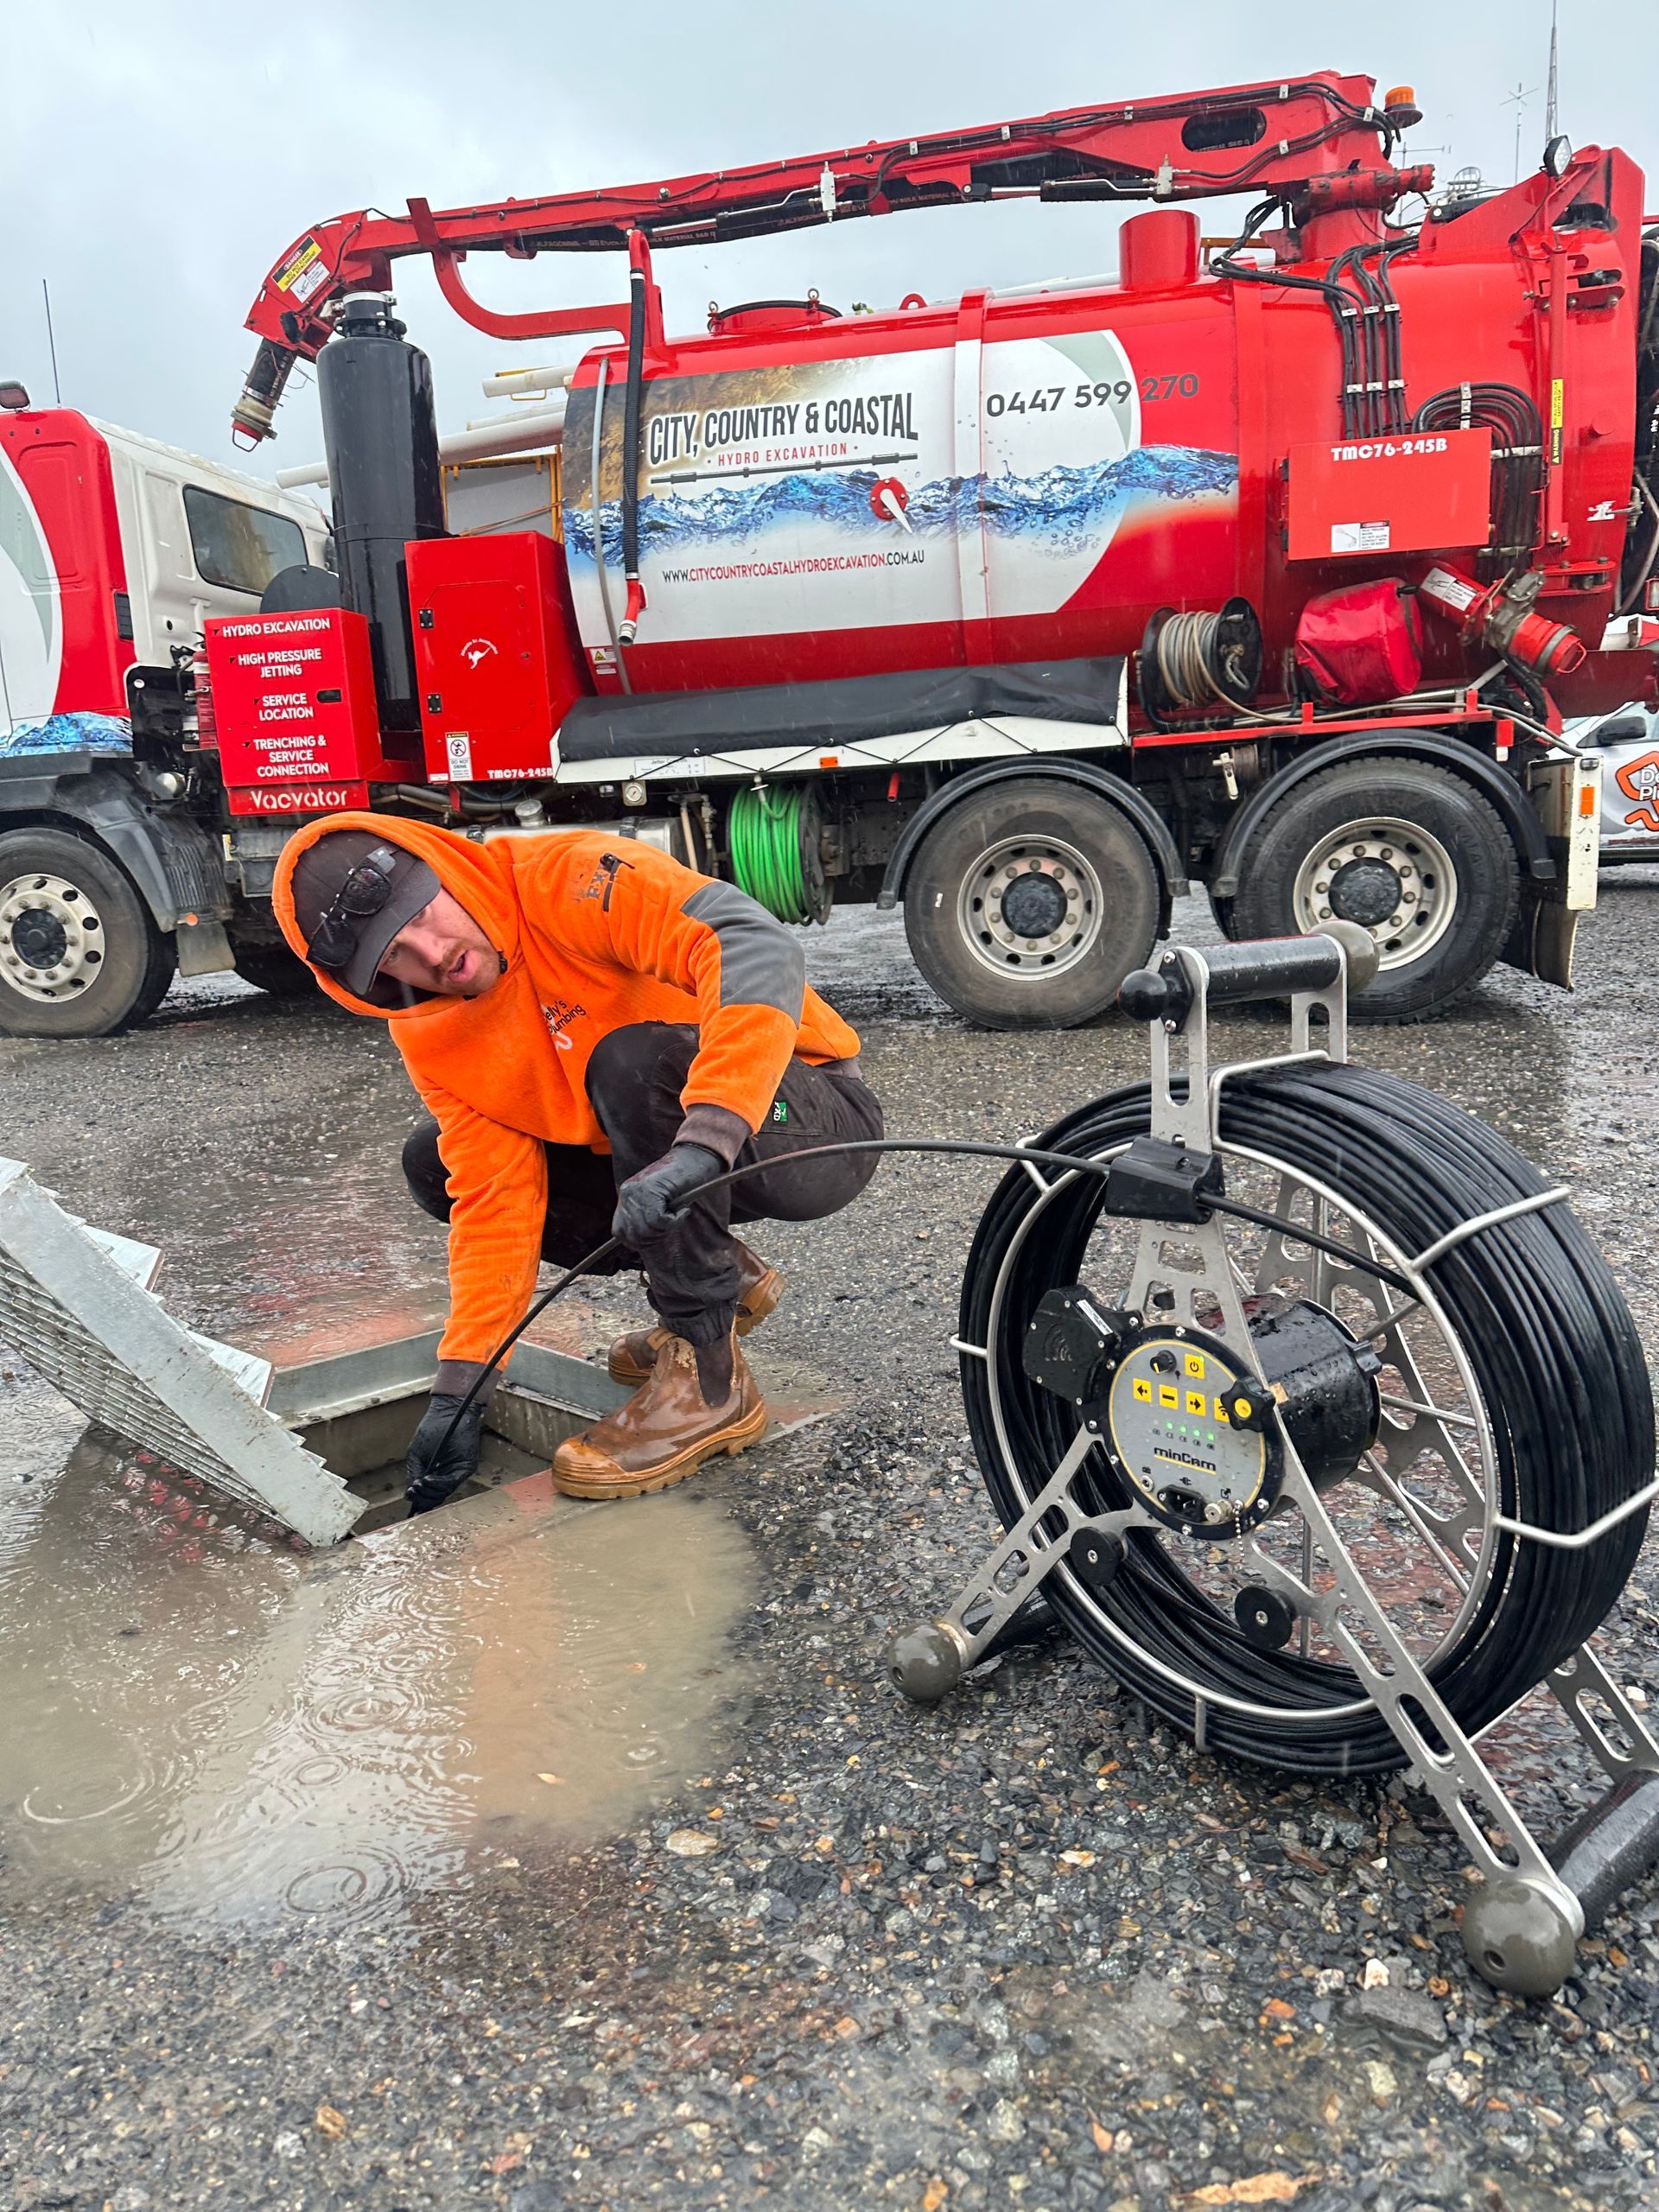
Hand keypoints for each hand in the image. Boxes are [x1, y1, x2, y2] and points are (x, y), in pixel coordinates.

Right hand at [406, 1391, 484, 1514]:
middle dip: (423, 1499)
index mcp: (436, 1473)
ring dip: (429, 1492)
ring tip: (418, 1486)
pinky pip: (452, 1481)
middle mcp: (447, 1475)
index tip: (410, 1503)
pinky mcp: (466, 1467)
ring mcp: (457, 1472)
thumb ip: (414, 1473)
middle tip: (413, 1495)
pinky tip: (426, 1480)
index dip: (419, 1500)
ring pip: (443, 1492)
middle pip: (436, 1497)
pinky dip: (438, 1483)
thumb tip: (410, 1493)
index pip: (429, 1494)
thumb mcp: (416, 1454)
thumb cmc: (431, 1430)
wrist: (448, 1412)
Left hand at [612, 1142, 722, 1248]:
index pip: (619, 1232)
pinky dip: (675, 1220)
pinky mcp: (650, 1191)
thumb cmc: (681, 1184)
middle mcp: (626, 1193)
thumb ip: (644, 1218)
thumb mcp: (657, 1203)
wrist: (695, 1160)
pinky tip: (683, 1210)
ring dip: (667, 1228)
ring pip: (647, 1230)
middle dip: (656, 1237)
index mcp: (626, 1196)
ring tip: (678, 1214)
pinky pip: (660, 1221)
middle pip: (634, 1235)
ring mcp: (636, 1191)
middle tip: (672, 1223)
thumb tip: (640, 1244)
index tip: (657, 1235)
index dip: (638, 1241)